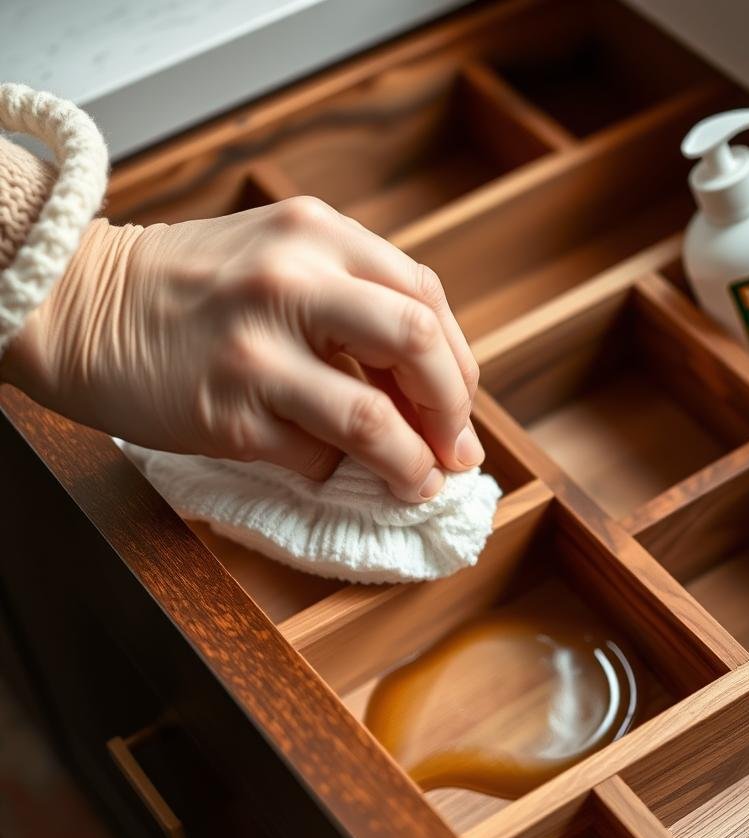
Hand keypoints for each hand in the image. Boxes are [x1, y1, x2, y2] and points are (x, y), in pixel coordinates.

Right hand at [2, 196, 481, 501]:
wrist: (80, 305)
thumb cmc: (195, 288)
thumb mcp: (280, 256)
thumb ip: (356, 300)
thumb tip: (432, 390)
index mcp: (317, 234)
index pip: (424, 297)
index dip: (458, 363)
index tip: (459, 406)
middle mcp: (291, 282)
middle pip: (417, 345)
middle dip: (452, 410)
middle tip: (456, 451)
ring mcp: (255, 350)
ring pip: (372, 420)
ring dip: (411, 464)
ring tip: (419, 482)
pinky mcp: (225, 414)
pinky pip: (313, 458)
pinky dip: (333, 469)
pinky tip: (323, 462)